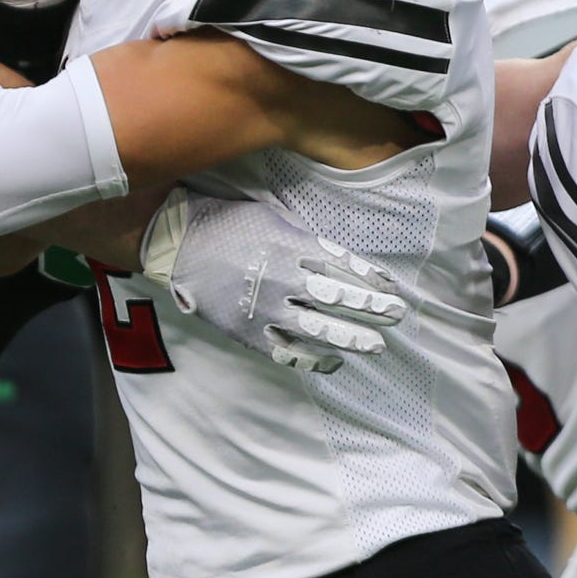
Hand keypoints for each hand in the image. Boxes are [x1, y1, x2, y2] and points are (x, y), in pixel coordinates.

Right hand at [141, 191, 409, 372]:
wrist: (179, 242)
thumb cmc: (227, 221)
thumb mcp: (272, 216)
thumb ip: (305, 237)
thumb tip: (337, 256)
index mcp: (292, 246)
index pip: (344, 266)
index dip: (372, 280)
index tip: (393, 290)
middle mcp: (284, 278)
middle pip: (340, 298)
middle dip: (373, 310)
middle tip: (397, 317)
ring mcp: (267, 308)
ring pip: (320, 329)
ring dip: (353, 338)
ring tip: (377, 345)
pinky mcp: (250, 332)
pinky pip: (288, 353)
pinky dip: (313, 360)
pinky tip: (332, 362)